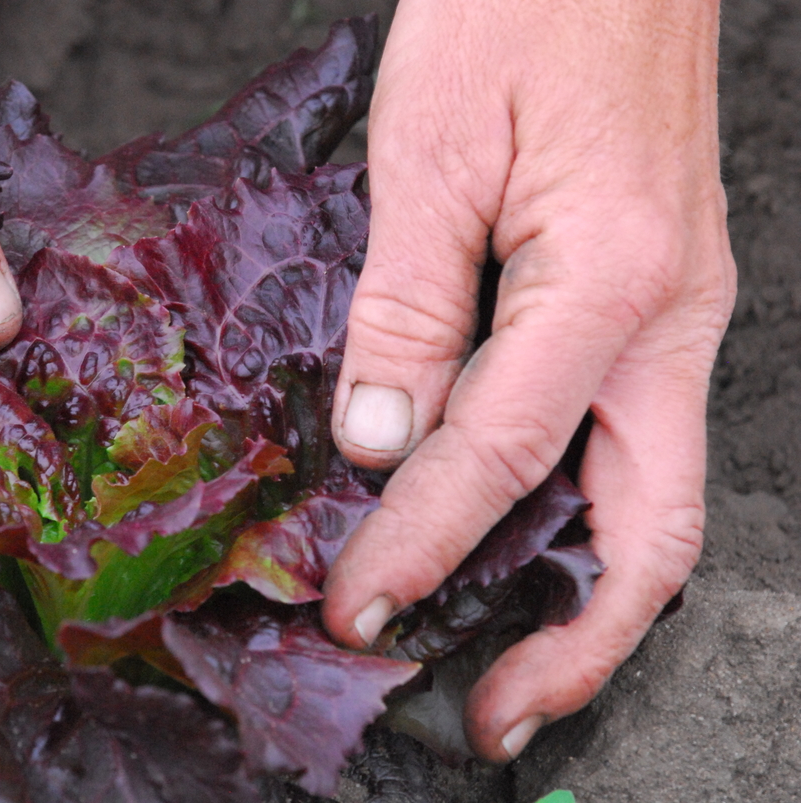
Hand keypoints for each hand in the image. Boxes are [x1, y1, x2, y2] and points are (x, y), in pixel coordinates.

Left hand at [322, 0, 734, 760]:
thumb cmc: (523, 6)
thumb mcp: (434, 153)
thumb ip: (407, 307)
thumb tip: (381, 438)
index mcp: (613, 281)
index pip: (503, 458)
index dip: (424, 546)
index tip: (362, 612)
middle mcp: (669, 318)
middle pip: (648, 530)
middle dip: (574, 640)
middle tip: (494, 709)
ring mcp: (675, 315)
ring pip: (650, 498)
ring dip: (584, 593)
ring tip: (507, 657)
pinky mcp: (651, 303)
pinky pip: (623, 439)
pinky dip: (575, 513)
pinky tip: (516, 540)